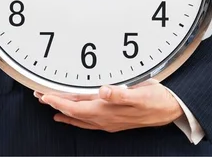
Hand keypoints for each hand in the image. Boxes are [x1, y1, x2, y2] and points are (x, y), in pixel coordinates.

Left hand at [36, 79, 183, 132]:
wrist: (172, 109)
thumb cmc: (157, 101)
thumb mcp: (141, 94)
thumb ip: (121, 93)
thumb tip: (104, 91)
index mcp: (107, 111)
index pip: (75, 107)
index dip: (58, 101)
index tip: (44, 95)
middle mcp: (105, 118)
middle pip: (72, 112)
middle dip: (55, 104)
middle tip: (39, 95)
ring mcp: (108, 120)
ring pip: (78, 117)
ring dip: (63, 110)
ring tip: (49, 106)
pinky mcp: (113, 118)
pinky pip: (87, 120)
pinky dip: (75, 117)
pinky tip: (71, 116)